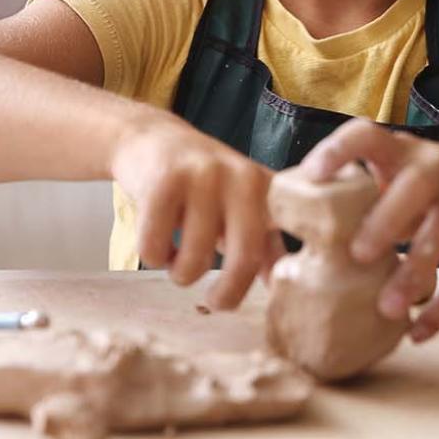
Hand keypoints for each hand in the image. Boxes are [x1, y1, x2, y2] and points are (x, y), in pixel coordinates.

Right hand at [111, 111, 282, 309]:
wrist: (152, 137)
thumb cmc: (202, 182)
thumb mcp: (240, 205)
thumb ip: (264, 242)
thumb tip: (281, 286)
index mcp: (266, 187)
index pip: (287, 233)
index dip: (286, 269)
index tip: (275, 292)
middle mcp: (241, 177)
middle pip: (245, 258)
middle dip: (227, 295)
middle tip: (215, 302)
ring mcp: (202, 176)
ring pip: (193, 260)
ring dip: (181, 274)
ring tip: (177, 258)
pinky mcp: (162, 181)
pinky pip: (155, 248)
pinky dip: (153, 256)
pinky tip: (158, 241)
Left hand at [301, 118, 438, 341]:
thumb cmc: (428, 183)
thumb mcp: (399, 170)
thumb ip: (361, 192)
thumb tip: (293, 235)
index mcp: (403, 150)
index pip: (367, 135)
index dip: (338, 151)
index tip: (311, 175)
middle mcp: (437, 167)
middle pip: (414, 188)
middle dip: (386, 220)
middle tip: (357, 255)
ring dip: (414, 274)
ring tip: (386, 308)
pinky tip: (418, 332)